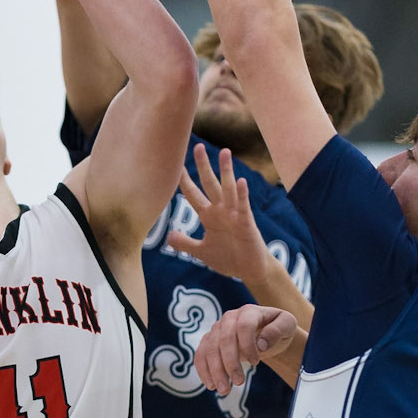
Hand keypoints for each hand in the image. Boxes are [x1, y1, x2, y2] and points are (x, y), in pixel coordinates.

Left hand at [166, 142, 272, 283]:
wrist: (249, 270)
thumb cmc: (228, 259)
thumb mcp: (201, 252)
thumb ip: (186, 243)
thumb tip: (169, 236)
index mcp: (209, 216)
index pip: (193, 195)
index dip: (184, 181)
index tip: (175, 165)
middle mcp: (221, 211)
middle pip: (210, 184)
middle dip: (203, 166)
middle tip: (197, 147)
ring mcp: (234, 215)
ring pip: (228, 189)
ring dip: (226, 171)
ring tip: (224, 152)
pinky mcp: (246, 223)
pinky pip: (243, 206)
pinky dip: (242, 194)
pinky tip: (240, 181)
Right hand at [195, 304, 297, 395]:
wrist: (266, 332)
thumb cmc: (278, 328)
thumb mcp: (287, 325)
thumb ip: (277, 330)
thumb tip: (261, 344)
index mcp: (249, 312)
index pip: (243, 326)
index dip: (248, 345)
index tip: (255, 363)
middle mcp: (229, 318)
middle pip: (224, 339)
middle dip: (230, 363)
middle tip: (239, 382)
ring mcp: (217, 329)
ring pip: (210, 349)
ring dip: (215, 371)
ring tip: (224, 390)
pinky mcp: (209, 341)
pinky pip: (200, 355)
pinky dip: (203, 370)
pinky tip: (210, 385)